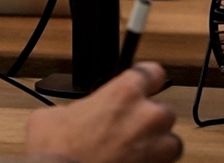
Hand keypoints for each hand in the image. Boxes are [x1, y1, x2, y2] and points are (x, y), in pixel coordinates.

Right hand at [24, 63, 181, 162]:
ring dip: (157, 145)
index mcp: (124, 93)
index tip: (145, 84)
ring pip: (171, 142)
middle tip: (130, 128)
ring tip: (136, 151)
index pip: (153, 73)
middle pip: (165, 110)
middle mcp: (147, 117)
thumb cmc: (58, 150)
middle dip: (150, 120)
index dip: (147, 79)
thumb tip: (70, 115)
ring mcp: (156, 148)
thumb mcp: (52, 116)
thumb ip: (73, 108)